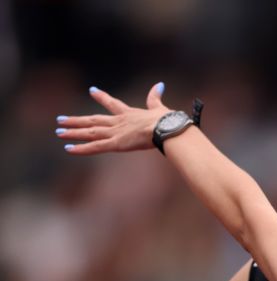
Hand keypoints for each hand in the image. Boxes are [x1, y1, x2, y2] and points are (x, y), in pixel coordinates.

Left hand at [56, 83, 172, 154]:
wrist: (165, 128)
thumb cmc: (166, 120)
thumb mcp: (159, 107)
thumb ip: (155, 97)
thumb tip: (159, 84)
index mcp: (129, 114)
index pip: (112, 104)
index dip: (101, 97)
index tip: (91, 90)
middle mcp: (118, 122)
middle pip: (93, 120)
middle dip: (76, 120)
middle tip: (61, 119)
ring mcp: (115, 133)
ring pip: (89, 132)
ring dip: (73, 132)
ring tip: (59, 132)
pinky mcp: (116, 144)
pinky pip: (95, 147)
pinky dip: (82, 149)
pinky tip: (69, 149)